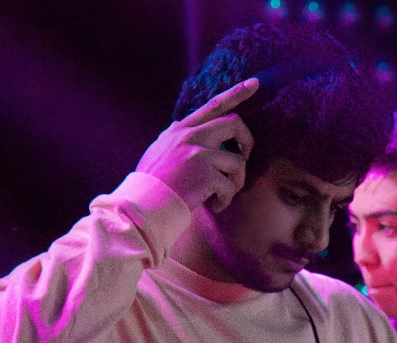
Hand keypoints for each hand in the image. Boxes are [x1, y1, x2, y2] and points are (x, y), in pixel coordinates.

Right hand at [135, 78, 258, 212]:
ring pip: (238, 160)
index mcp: (181, 129)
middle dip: (247, 141)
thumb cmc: (154, 185)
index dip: (236, 93)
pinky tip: (214, 205)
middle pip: (234, 123)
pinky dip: (226, 199)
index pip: (213, 106)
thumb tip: (204, 138)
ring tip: (223, 195)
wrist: (142, 204)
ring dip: (236, 181)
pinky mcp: (204, 172)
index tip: (254, 83)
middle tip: (245, 158)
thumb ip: (182, 140)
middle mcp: (189, 135)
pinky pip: (230, 186)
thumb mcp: (162, 151)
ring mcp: (197, 151)